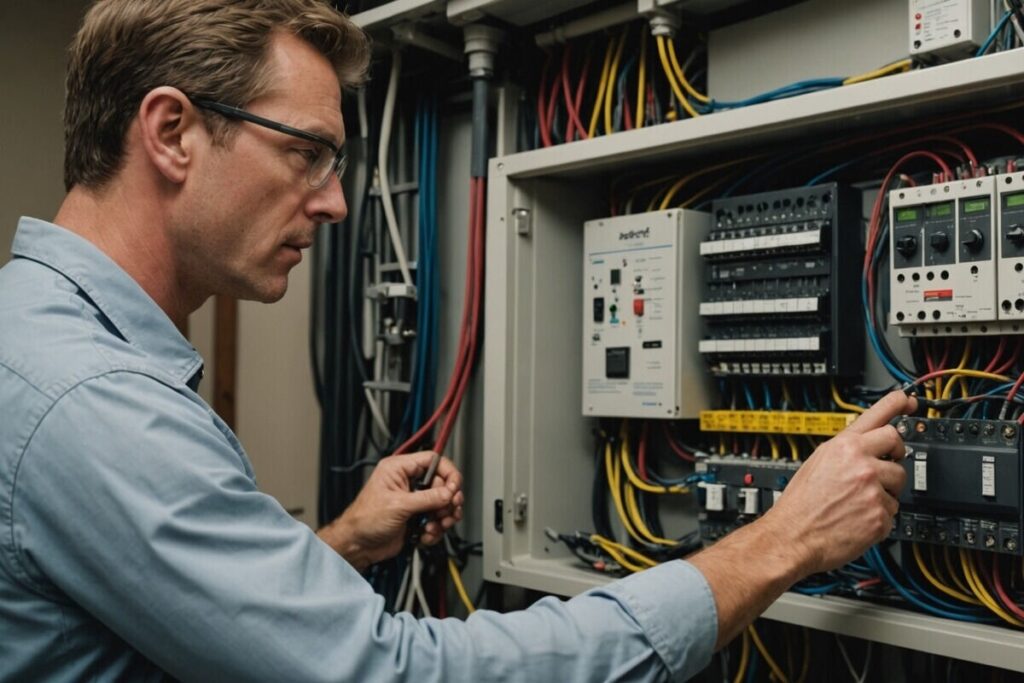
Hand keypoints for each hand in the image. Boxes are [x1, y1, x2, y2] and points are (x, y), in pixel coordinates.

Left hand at [317, 451, 463, 570]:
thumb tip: (449, 493)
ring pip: (443, 503)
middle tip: (449, 511)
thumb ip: (427, 498)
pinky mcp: (417, 517)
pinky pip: (437, 520)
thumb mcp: (398, 505)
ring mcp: (414, 500)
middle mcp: (408, 482)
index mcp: (399, 469)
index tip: (454, 488)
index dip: (448, 473)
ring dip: (443, 517)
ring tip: (436, 526)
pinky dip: (436, 530)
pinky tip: (426, 535)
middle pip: (442, 484)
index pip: (433, 460)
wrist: (357, 545)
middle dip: (447, 501)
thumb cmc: (364, 520)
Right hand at [761, 390, 915, 575]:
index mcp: (843, 446)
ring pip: (899, 482)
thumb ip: (845, 450)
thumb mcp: (818, 462)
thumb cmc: (800, 503)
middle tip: (884, 466)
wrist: (792, 536)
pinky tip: (858, 518)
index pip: (879, 415)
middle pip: (898, 445)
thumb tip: (868, 445)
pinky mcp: (880, 515)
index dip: (899, 403)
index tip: (910, 400)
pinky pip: (893, 510)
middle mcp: (861, 463)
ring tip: (860, 500)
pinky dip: (879, 516)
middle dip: (895, 455)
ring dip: (886, 490)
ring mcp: (873, 489)